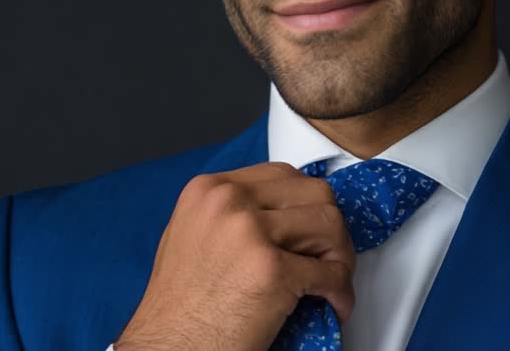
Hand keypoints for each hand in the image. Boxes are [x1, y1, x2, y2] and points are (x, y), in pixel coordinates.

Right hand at [114, 161, 355, 350]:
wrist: (168, 348)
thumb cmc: (178, 307)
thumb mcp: (194, 235)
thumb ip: (231, 214)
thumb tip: (280, 214)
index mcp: (208, 190)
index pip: (283, 175)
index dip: (306, 205)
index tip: (310, 229)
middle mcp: (228, 202)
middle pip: (314, 194)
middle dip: (329, 228)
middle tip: (327, 257)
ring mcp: (249, 232)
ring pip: (329, 225)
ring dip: (340, 257)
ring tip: (330, 281)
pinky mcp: (271, 270)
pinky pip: (331, 273)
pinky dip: (341, 292)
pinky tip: (331, 305)